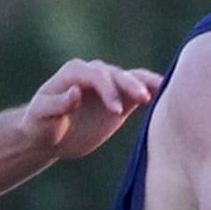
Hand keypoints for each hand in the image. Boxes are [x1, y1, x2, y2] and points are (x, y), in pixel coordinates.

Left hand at [18, 60, 162, 158]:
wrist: (50, 137)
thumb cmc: (41, 125)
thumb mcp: (42, 117)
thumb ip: (57, 104)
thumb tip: (76, 93)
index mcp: (74, 73)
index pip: (95, 75)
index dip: (107, 89)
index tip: (116, 111)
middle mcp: (94, 73)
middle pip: (116, 74)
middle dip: (130, 85)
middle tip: (144, 99)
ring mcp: (110, 84)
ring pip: (132, 78)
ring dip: (146, 84)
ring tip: (163, 90)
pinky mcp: (121, 98)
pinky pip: (140, 90)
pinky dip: (153, 90)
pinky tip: (169, 93)